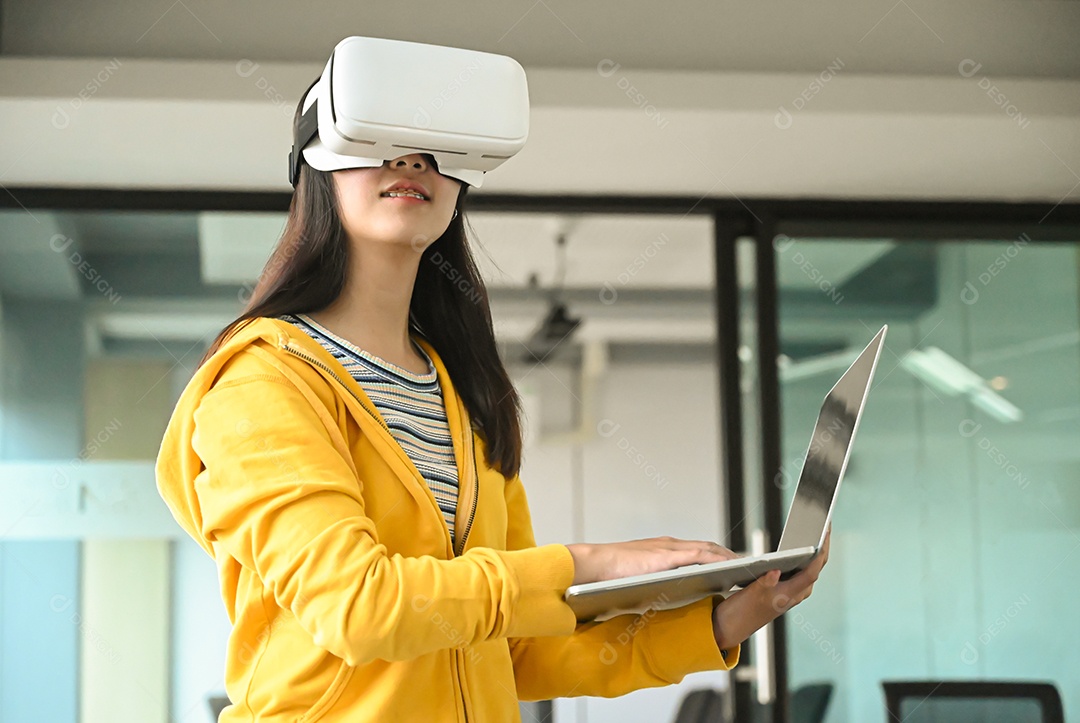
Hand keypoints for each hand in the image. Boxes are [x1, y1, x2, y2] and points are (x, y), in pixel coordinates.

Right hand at [565, 536, 738, 585]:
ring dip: (730, 557)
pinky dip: (719, 559)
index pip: (696, 550)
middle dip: (728, 556)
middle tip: (748, 566)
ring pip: (709, 549)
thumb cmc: (610, 577)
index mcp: (662, 550)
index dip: (715, 556)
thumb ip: (655, 586)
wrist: (594, 566)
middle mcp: (669, 545)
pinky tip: (731, 567)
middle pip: (708, 547)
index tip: (730, 564)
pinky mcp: (668, 555)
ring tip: (747, 567)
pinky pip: (702, 555)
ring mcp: (669, 548)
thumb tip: (664, 603)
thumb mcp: (640, 581)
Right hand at [711, 528, 830, 649]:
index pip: (813, 569)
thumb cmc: (743, 611)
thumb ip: (764, 582)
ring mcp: (793, 591)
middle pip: (817, 565)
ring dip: (814, 549)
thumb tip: (775, 571)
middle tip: (825, 523)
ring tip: (816, 529)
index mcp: (791, 594)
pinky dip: (803, 555)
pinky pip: (801, 569)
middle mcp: (797, 593)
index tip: (824, 532)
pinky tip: (799, 542)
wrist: (734, 625)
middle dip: (822, 544)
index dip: (820, 550)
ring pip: (810, 567)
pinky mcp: (786, 589)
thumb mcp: (751, 594)